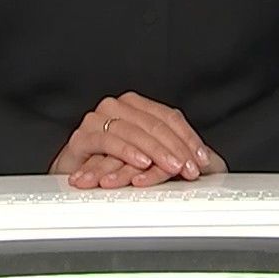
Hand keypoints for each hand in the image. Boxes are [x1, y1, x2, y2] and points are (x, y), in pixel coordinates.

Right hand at [49, 92, 220, 187]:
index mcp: (135, 105)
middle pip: (155, 124)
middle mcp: (116, 107)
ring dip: (156, 151)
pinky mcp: (82, 137)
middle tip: (190, 168)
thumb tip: (202, 159)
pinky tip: (141, 163)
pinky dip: (127, 152)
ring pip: (134, 131)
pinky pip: (108, 141)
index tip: (202, 159)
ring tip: (172, 167)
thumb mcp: (147, 155)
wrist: (76, 172)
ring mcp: (97, 119)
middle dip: (176, 148)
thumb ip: (169, 150)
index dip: (188, 139)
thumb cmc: (112, 163)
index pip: (169, 117)